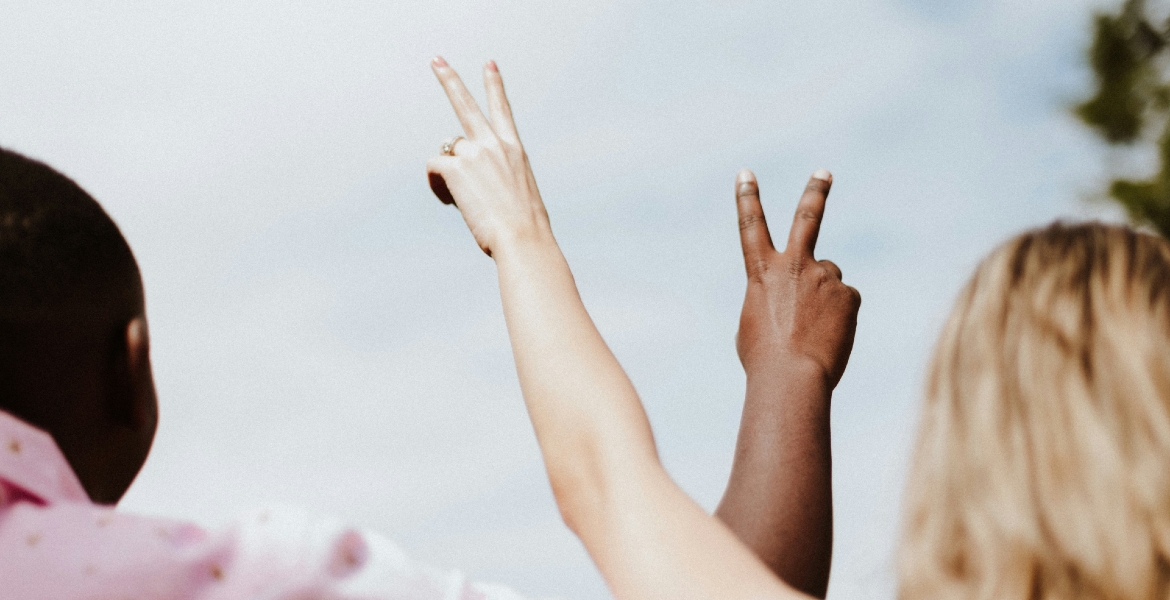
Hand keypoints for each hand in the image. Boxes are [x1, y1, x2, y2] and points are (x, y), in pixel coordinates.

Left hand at [426, 57, 549, 256]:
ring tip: (463, 198)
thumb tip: (472, 184)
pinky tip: (449, 200)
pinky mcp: (456, 167)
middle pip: (466, 104)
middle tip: (436, 60)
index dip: (494, 85)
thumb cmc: (525, 228)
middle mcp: (495, 145)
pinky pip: (435, 167)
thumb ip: (499, 179)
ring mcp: (475, 153)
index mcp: (515, 150)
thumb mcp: (520, 194)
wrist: (524, 238)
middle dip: (449, 79)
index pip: (502, 109)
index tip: (489, 64)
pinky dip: (437, 184)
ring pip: (448, 151)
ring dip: (449, 172)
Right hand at [734, 169, 859, 387]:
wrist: (791, 377)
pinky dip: (839, 319)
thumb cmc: (764, 359)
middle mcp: (794, 265)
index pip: (751, 225)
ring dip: (824, 299)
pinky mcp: (848, 293)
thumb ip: (774, 297)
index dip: (747, 197)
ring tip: (813, 330)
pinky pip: (845, 302)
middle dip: (815, 192)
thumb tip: (801, 297)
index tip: (746, 173)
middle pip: (807, 217)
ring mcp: (824, 276)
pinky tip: (829, 337)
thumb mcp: (755, 323)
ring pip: (829, 280)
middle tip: (824, 173)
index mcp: (762, 272)